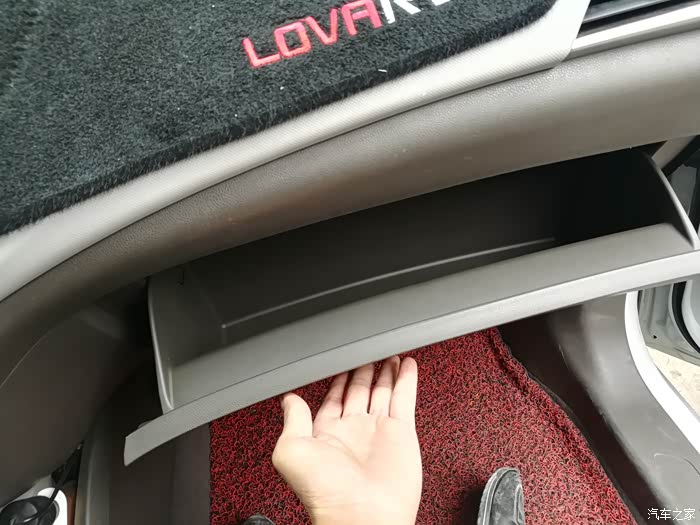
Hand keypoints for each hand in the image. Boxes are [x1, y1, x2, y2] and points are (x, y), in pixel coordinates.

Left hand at [272, 356, 421, 524]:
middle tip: (367, 349)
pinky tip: (407, 365)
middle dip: (363, 369)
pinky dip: (407, 380)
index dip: (337, 377)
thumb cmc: (325, 493)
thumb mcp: (291, 451)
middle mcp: (354, 430)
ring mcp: (379, 430)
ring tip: (389, 353)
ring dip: (386, 371)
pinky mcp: (402, 432)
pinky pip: (405, 398)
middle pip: (359, 390)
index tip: (340, 359)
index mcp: (327, 433)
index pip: (333, 396)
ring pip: (382, 391)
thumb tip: (288, 398)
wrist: (363, 517)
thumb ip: (292, 420)